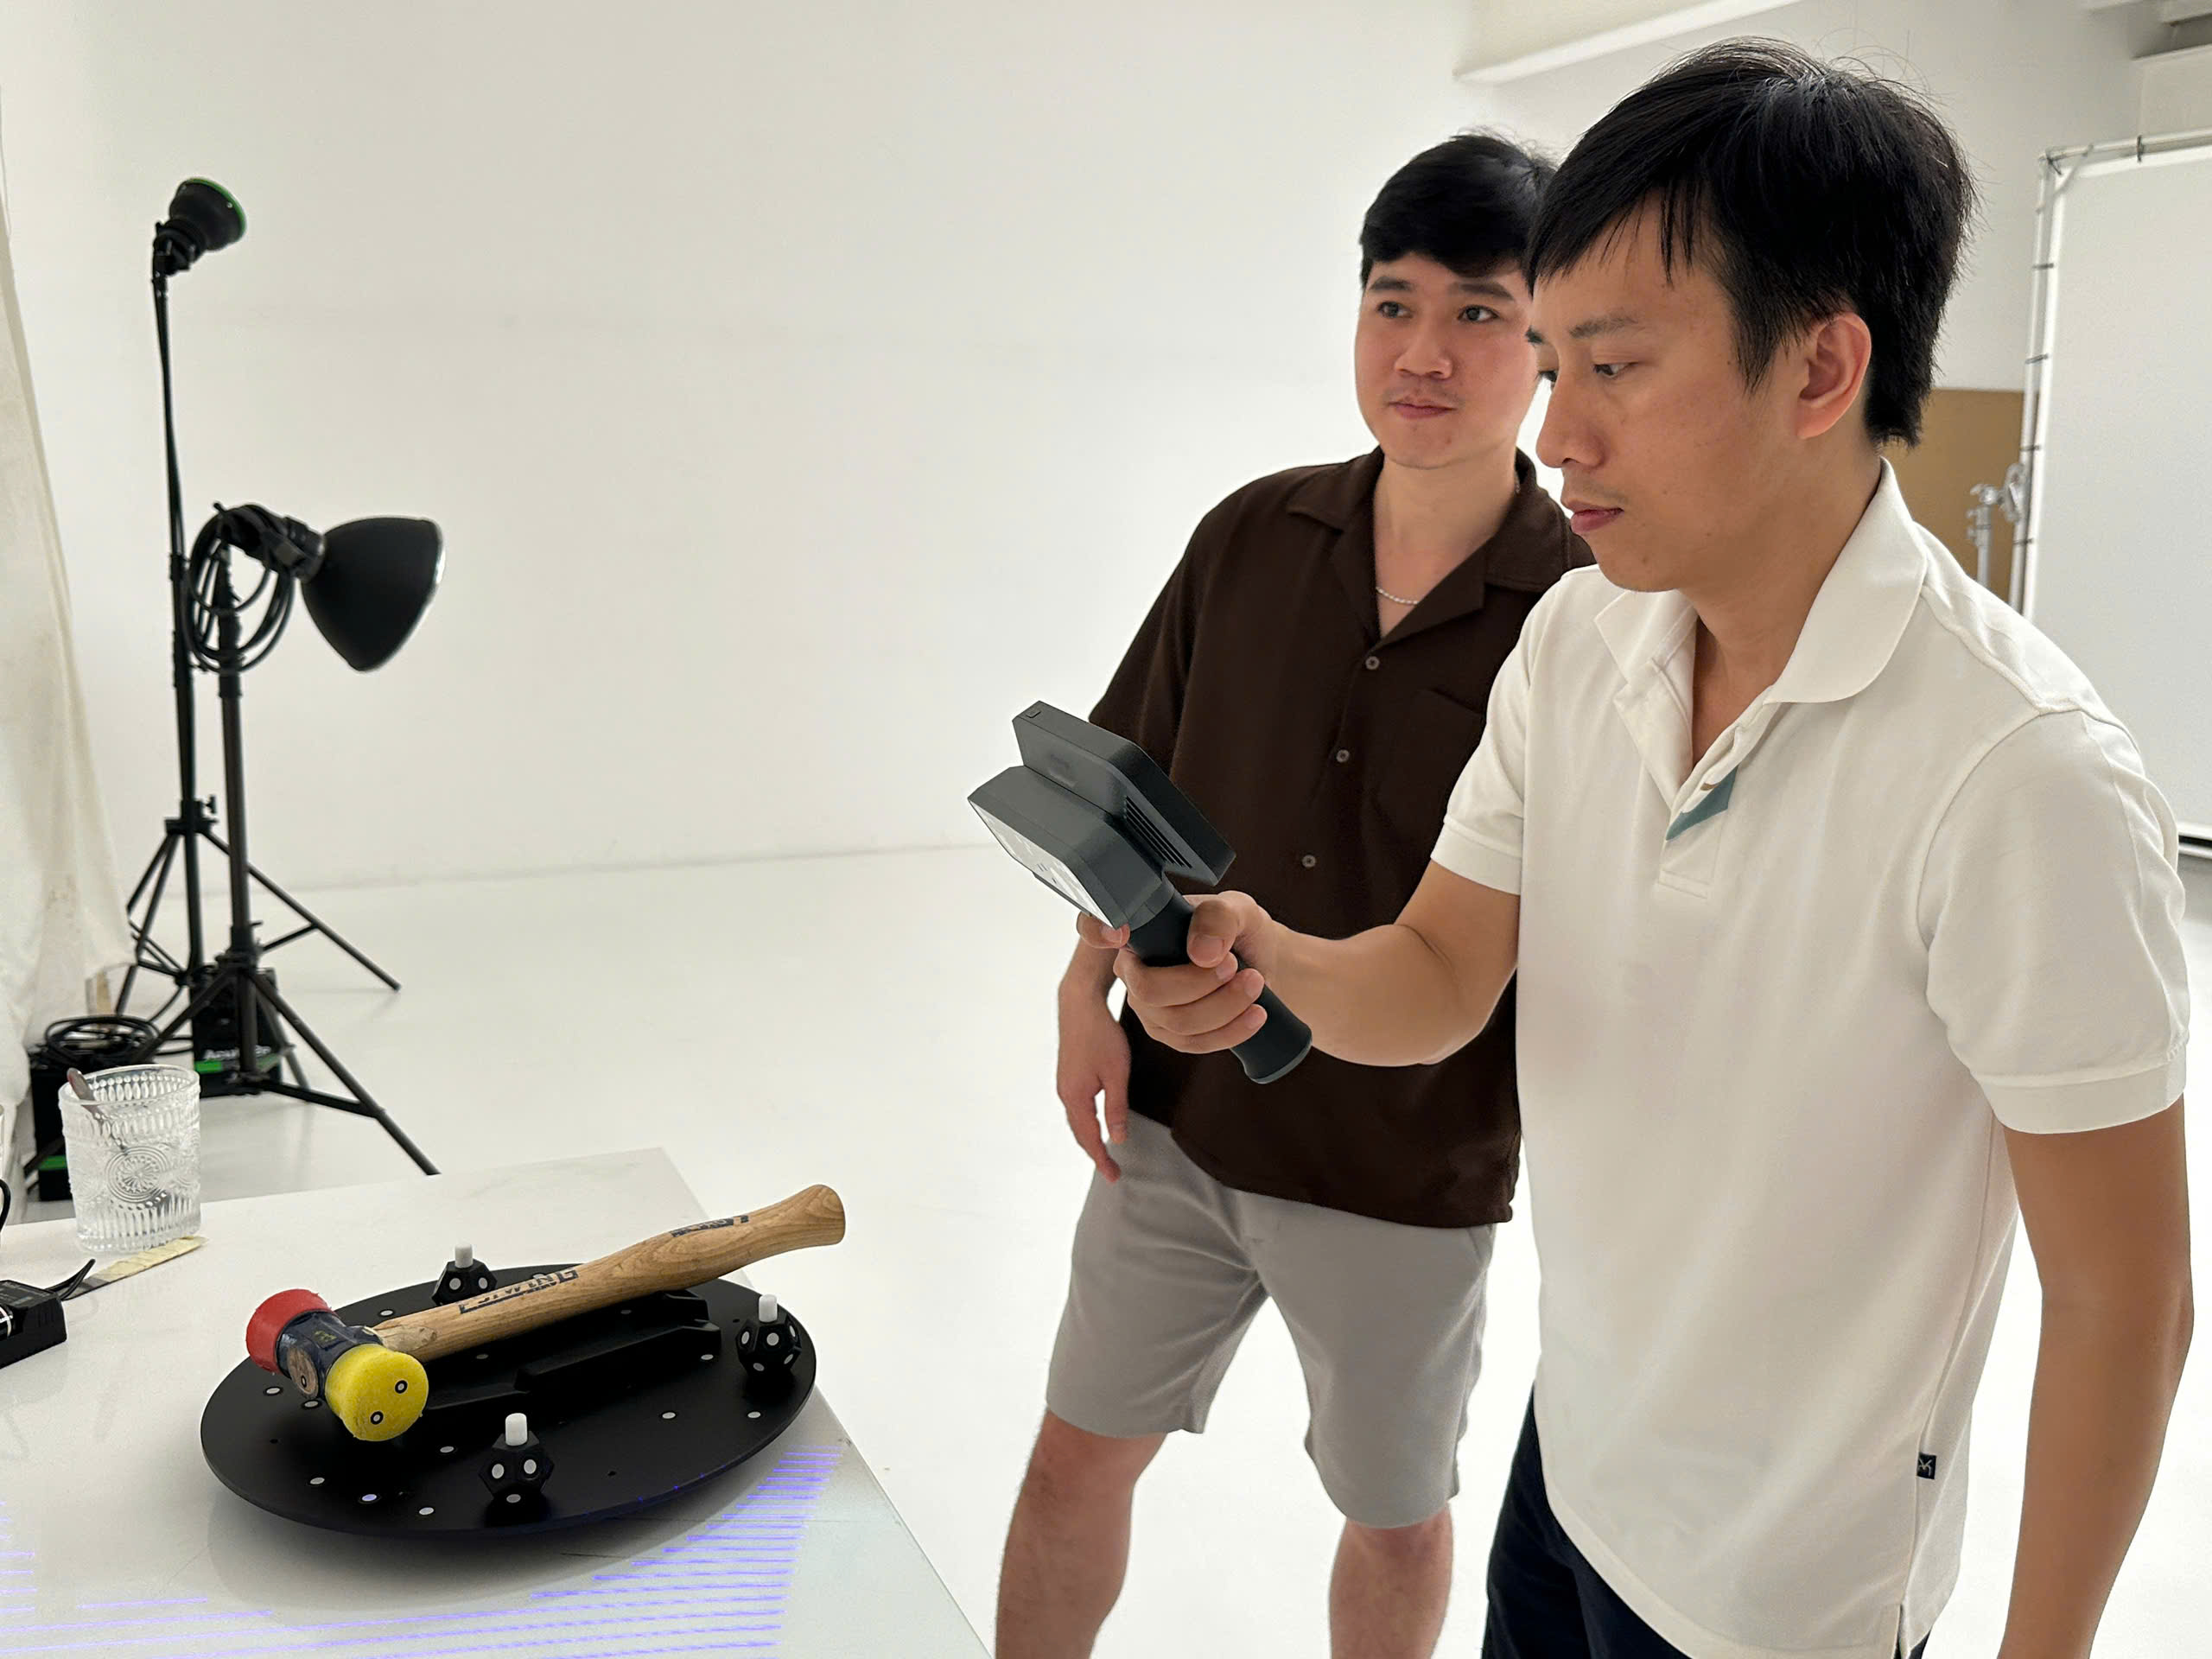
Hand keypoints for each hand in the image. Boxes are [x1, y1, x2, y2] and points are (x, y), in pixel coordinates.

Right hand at [1055, 987, 1133, 1180]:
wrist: (1079, 1004)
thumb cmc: (1100, 1035)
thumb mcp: (1116, 1073)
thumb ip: (1116, 1107)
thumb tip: (1117, 1138)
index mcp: (1076, 1097)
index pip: (1089, 1138)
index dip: (1101, 1159)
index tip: (1113, 1176)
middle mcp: (1065, 1094)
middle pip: (1079, 1133)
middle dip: (1095, 1153)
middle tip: (1111, 1171)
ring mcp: (1064, 1084)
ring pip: (1077, 1121)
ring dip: (1089, 1139)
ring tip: (1104, 1153)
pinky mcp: (1067, 1075)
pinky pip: (1076, 1109)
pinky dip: (1085, 1123)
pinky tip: (1095, 1123)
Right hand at [1074, 892, 1276, 1056]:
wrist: (1259, 962)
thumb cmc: (1238, 930)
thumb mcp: (1237, 909)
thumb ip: (1218, 918)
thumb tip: (1202, 953)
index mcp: (1139, 928)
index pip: (1094, 926)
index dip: (1097, 929)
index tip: (1119, 933)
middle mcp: (1133, 968)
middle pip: (1147, 990)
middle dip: (1198, 984)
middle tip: (1235, 964)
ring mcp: (1148, 1005)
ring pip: (1176, 1021)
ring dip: (1224, 1006)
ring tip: (1254, 982)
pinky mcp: (1169, 1033)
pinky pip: (1193, 1043)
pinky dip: (1231, 1029)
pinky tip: (1255, 1013)